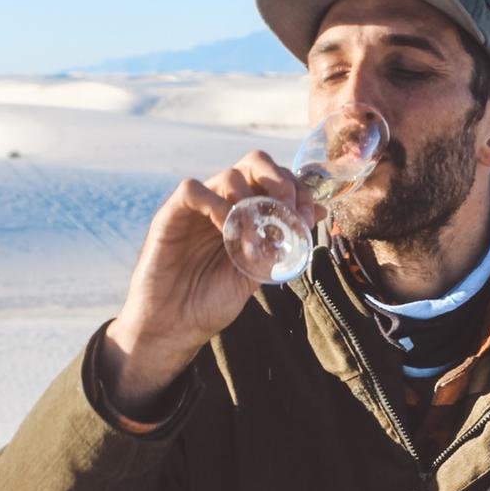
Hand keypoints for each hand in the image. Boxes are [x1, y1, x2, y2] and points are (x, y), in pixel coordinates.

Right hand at [99, 151, 318, 413]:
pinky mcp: (171, 216)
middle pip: (254, 163)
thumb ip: (283, 243)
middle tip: (286, 207)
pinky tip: (225, 229)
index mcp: (247, 215)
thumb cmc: (212, 300)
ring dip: (251, 201)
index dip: (297, 192)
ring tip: (255, 237)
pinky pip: (192, 190)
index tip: (307, 218)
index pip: (276, 180)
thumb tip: (318, 211)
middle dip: (279, 179)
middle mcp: (224, 204)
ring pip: (229, 176)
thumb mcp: (256, 273)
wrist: (173, 326)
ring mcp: (198, 209)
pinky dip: (215, 203)